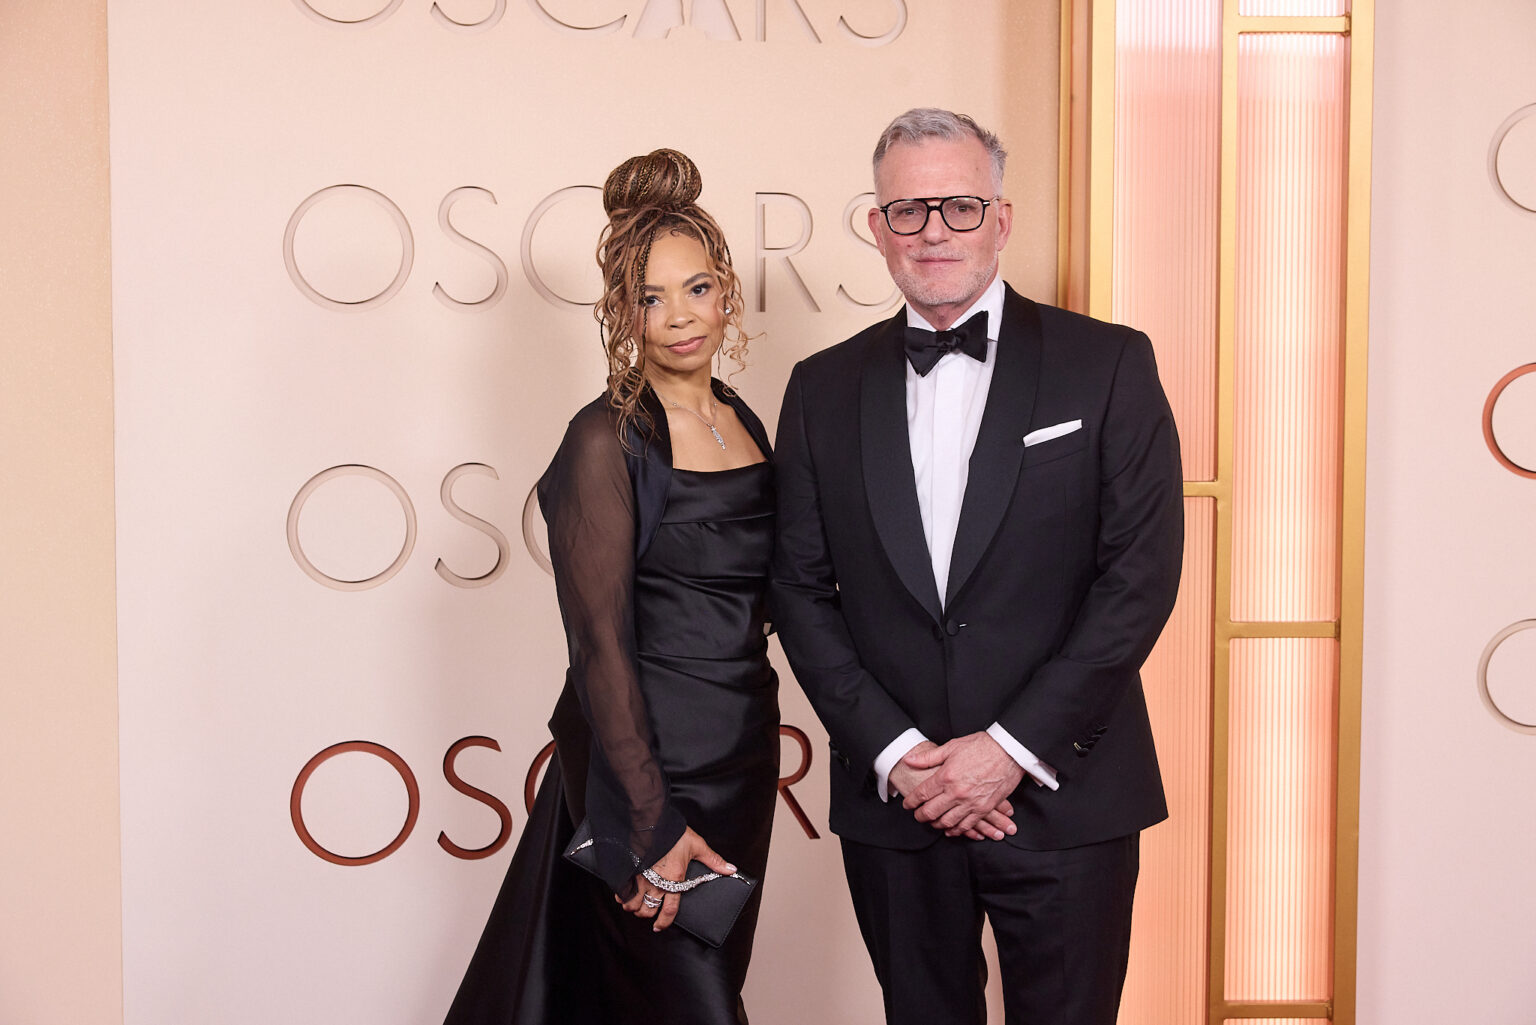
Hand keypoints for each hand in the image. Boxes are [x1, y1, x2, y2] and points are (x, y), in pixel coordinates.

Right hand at [617, 827, 735, 932]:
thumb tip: (731, 870)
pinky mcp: (628, 871)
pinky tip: (626, 893)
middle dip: (647, 915)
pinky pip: (621, 892)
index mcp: (674, 879)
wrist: (651, 820)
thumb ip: (713, 860)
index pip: (669, 910)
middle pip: (647, 911)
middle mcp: (656, 883)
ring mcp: (640, 878)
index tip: (660, 927)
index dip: (664, 922)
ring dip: (634, 907)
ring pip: (632, 905)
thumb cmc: (674, 834)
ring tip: (637, 904)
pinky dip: (622, 896)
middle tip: (650, 911)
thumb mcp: (697, 845)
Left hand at [900, 732, 1024, 836]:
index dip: (911, 802)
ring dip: (937, 824)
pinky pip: (967, 825)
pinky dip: (957, 830)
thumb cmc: (981, 746)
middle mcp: (956, 792)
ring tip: (933, 822)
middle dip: (921, 816)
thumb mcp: (951, 747)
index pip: (922, 794)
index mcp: (946, 776)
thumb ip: (928, 757)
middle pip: (931, 812)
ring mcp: (971, 802)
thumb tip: (909, 760)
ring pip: (948, 822)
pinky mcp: (984, 808)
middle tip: (917, 815)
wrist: (1009, 750)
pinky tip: (952, 829)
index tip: (907, 805)